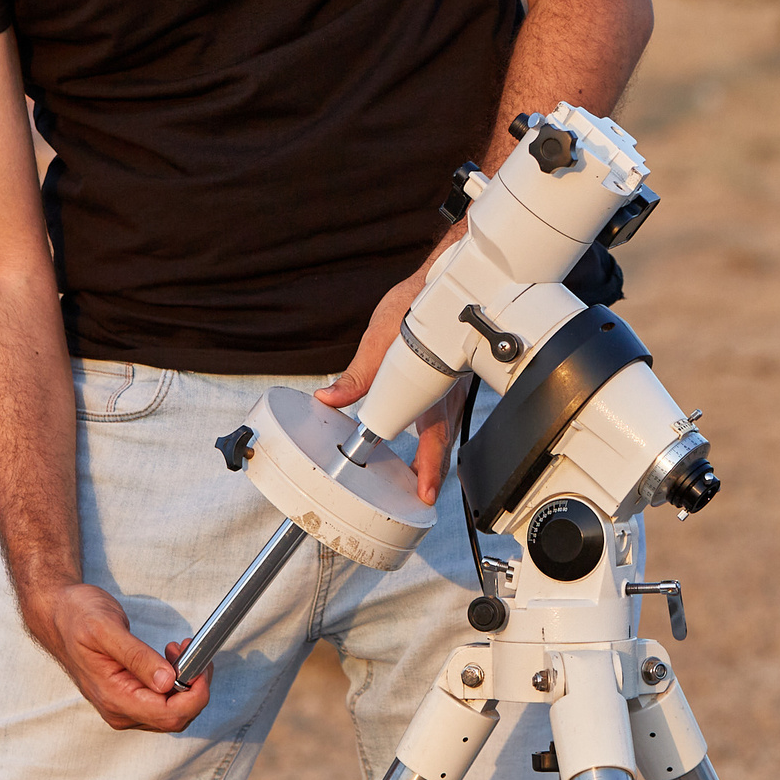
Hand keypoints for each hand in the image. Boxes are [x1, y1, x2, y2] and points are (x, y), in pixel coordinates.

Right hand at [21, 581, 211, 731]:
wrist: (58, 615)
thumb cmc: (78, 617)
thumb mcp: (107, 629)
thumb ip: (137, 657)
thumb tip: (167, 681)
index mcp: (114, 697)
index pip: (169, 715)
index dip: (194, 694)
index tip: (201, 665)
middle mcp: (119, 710)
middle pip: (175, 718)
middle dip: (194, 688)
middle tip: (193, 651)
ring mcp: (122, 707)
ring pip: (171, 712)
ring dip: (186, 684)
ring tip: (179, 649)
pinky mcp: (126, 698)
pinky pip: (161, 702)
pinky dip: (175, 682)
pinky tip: (170, 657)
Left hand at [315, 253, 467, 505]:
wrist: (446, 280)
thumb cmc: (418, 304)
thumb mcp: (381, 338)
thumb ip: (357, 375)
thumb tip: (328, 399)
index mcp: (432, 388)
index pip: (432, 439)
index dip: (427, 470)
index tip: (423, 494)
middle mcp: (447, 394)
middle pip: (442, 444)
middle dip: (433, 474)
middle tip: (422, 499)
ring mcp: (451, 389)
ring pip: (445, 432)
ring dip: (434, 457)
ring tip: (422, 481)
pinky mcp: (449, 380)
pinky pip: (444, 416)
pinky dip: (436, 436)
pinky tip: (424, 440)